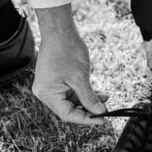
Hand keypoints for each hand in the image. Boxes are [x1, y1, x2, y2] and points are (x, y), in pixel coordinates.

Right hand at [31, 5, 107, 124]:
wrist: (60, 31)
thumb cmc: (67, 51)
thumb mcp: (80, 78)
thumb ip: (89, 98)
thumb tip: (100, 113)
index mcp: (47, 94)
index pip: (68, 115)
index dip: (86, 119)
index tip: (103, 119)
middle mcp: (45, 93)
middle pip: (68, 109)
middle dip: (88, 110)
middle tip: (106, 111)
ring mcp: (49, 87)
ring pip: (71, 101)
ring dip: (88, 101)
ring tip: (105, 98)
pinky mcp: (54, 81)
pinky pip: (70, 92)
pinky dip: (83, 93)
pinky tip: (98, 93)